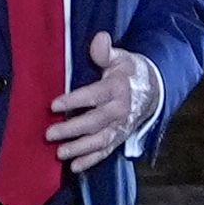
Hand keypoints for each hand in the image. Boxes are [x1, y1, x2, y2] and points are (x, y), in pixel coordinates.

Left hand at [46, 32, 150, 173]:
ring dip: (79, 148)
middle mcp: (120, 109)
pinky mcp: (120, 137)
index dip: (73, 100)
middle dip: (71, 129)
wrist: (154, 90)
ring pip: (99, 140)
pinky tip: (75, 167)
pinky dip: (91, 161)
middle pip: (94, 122)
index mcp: (117, 88)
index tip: (53, 105)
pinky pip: (106, 151)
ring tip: (60, 153)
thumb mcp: (120, 58)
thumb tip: (99, 37)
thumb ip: (105, 52)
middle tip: (49, 134)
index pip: (94, 95)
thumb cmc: (129, 72)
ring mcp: (120, 126)